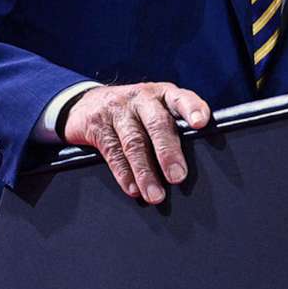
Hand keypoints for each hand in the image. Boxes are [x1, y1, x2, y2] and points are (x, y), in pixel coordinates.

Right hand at [62, 82, 211, 203]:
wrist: (87, 103)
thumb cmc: (135, 112)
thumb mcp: (156, 109)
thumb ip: (174, 126)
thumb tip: (197, 161)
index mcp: (163, 94)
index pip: (180, 98)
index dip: (192, 108)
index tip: (200, 123)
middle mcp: (141, 98)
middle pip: (157, 123)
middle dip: (168, 152)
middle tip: (177, 176)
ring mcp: (118, 110)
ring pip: (134, 142)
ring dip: (145, 171)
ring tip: (155, 194)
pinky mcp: (97, 125)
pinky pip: (113, 152)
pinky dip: (124, 173)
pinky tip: (133, 189)